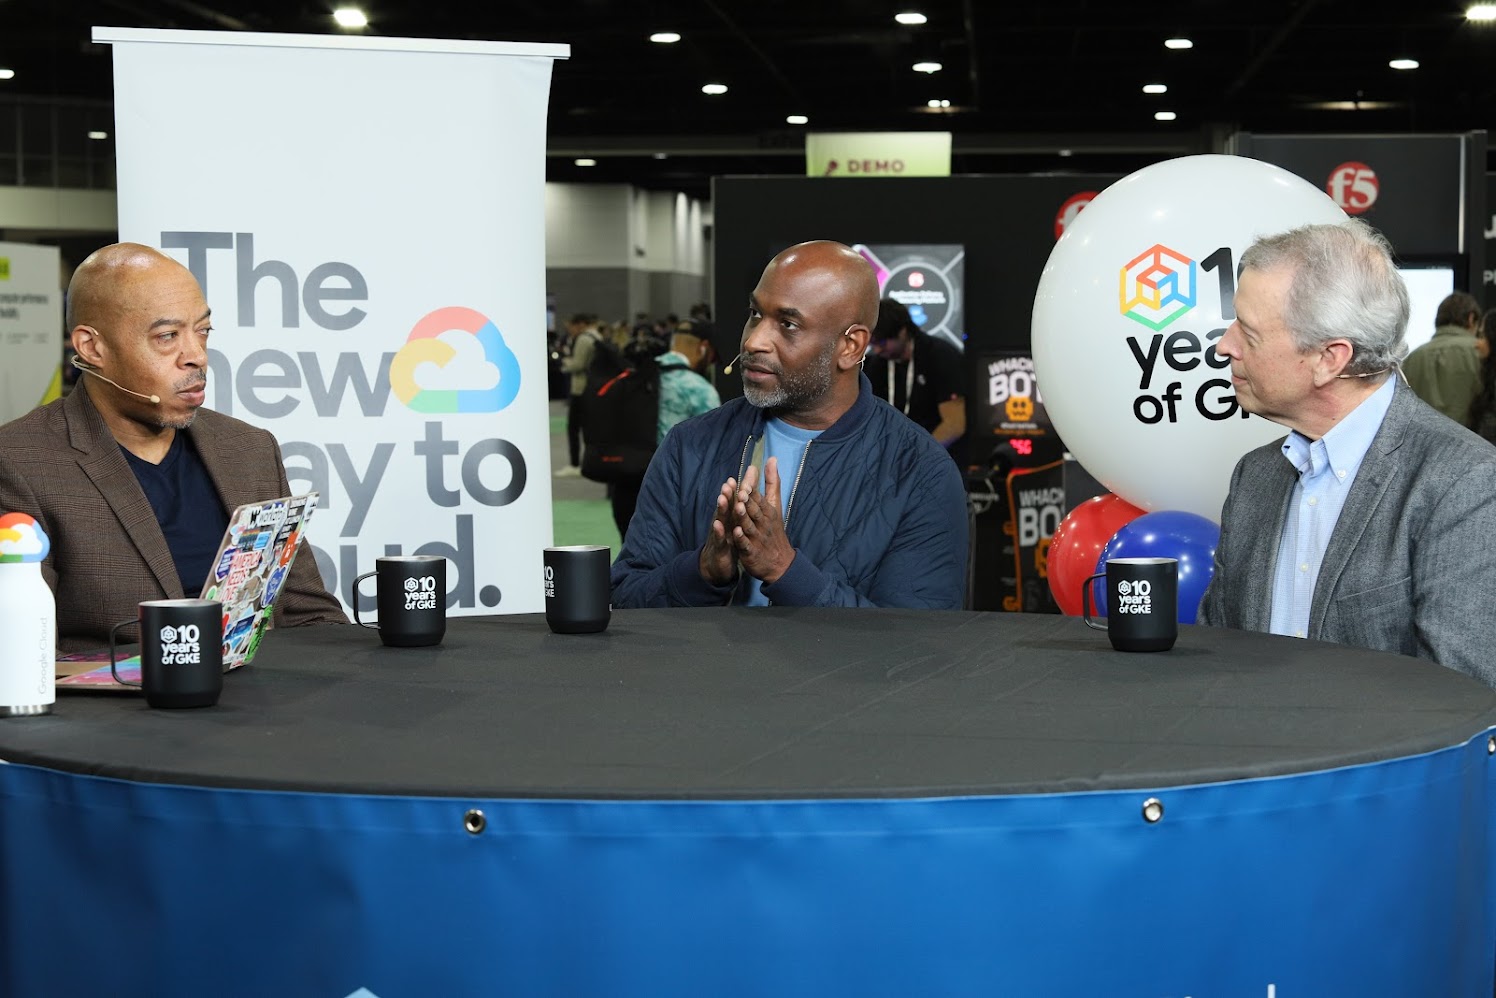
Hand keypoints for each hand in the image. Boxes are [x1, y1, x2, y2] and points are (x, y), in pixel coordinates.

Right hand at [698, 475, 738, 586]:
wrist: (717, 563)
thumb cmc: (729, 538)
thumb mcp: (736, 522)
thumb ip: (741, 506)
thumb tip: (747, 488)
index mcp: (731, 516)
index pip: (735, 500)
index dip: (737, 489)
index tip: (740, 475)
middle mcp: (724, 522)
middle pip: (726, 506)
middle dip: (727, 494)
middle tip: (728, 483)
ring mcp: (720, 534)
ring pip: (721, 520)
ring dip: (721, 509)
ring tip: (722, 498)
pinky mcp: (719, 547)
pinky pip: (719, 539)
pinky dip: (719, 532)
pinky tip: (719, 525)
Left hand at [732, 458, 794, 583]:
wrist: (780, 562)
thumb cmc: (773, 529)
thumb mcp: (775, 505)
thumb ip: (772, 482)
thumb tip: (771, 458)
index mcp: (767, 511)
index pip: (759, 499)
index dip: (752, 491)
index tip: (747, 480)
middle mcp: (763, 523)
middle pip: (754, 511)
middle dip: (748, 501)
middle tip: (741, 491)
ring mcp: (757, 538)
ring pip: (749, 526)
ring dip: (744, 517)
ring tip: (737, 508)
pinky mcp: (752, 552)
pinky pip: (746, 545)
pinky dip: (742, 539)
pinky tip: (736, 532)